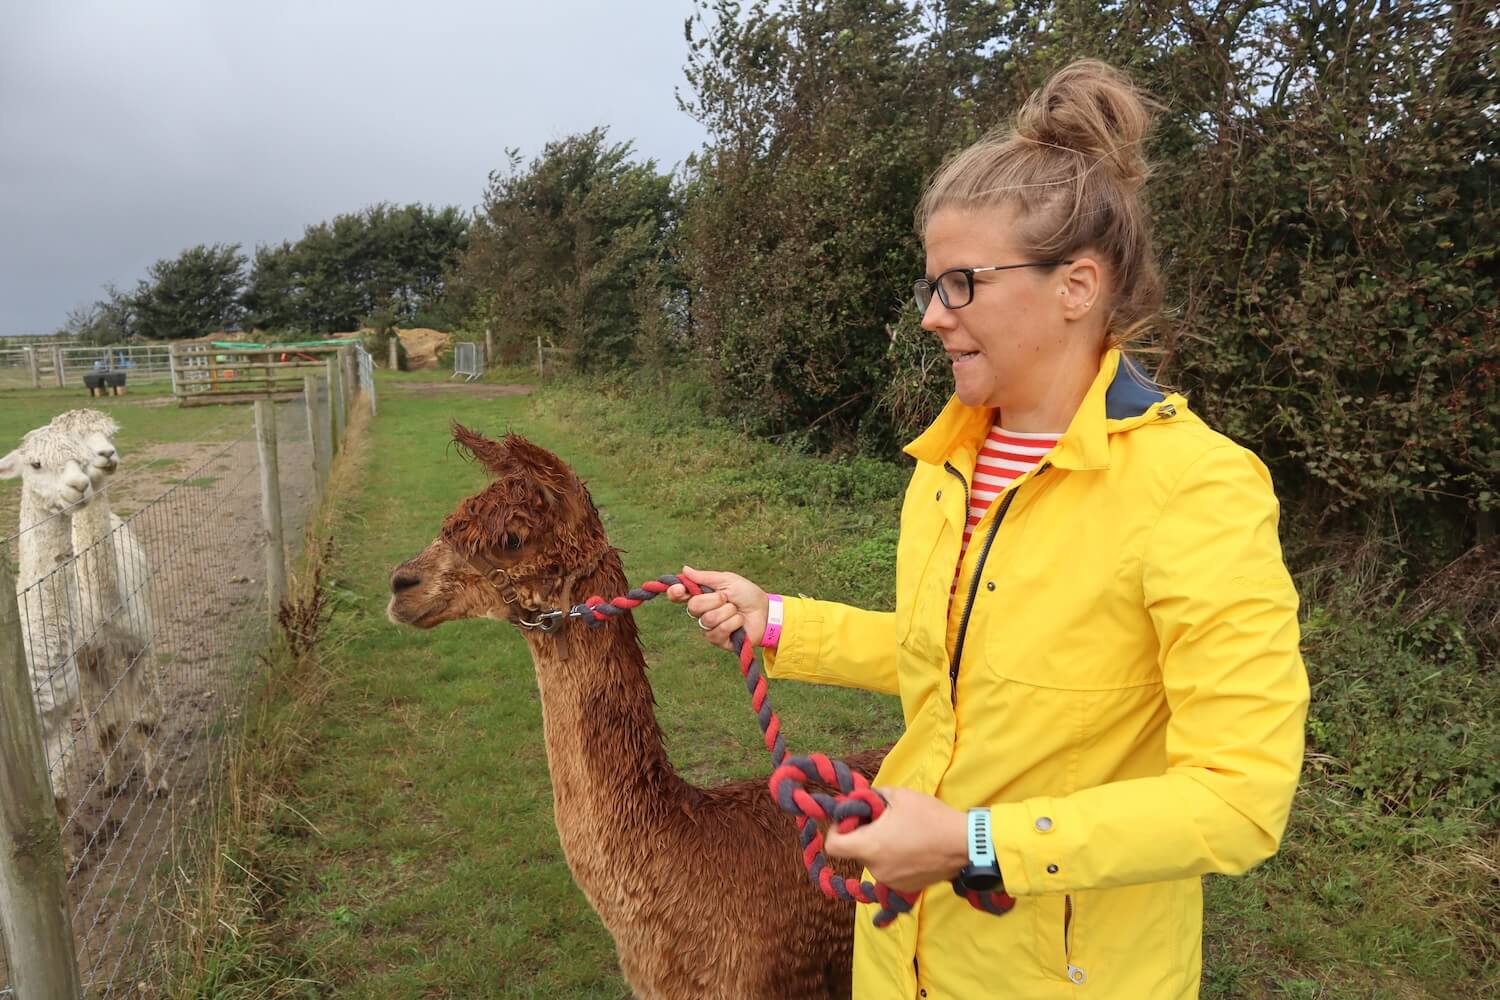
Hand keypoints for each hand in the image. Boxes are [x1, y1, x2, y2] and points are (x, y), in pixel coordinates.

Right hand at [665, 566, 768, 651]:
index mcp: (702, 595)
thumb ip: (705, 577)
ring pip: (707, 619)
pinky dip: (733, 623)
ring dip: (727, 611)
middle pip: (693, 606)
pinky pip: (718, 631)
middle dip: (714, 600)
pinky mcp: (718, 641)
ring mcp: (709, 628)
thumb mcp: (728, 580)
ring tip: (736, 610)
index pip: (679, 595)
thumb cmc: (747, 594)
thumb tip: (684, 569)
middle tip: (727, 598)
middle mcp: (702, 612)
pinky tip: (739, 622)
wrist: (766, 611)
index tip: (679, 589)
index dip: (675, 592)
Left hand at [823, 787, 968, 892]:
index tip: (851, 820)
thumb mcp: (898, 795)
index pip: (833, 845)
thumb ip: (872, 796)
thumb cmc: (930, 817)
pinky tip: (912, 848)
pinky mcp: (905, 888)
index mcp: (869, 846)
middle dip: (863, 835)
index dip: (836, 830)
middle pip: (855, 851)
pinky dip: (893, 860)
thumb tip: (860, 800)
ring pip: (874, 861)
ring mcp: (890, 882)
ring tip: (902, 834)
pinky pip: (889, 871)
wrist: (965, 844)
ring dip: (880, 848)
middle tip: (882, 821)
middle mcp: (875, 869)